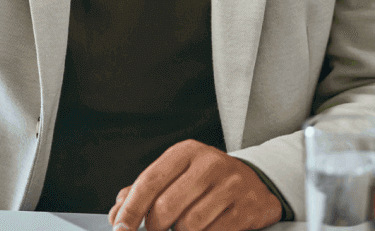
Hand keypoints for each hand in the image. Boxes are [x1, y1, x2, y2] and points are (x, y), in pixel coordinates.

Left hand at [108, 140, 282, 230]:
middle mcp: (208, 164)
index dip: (132, 208)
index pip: (149, 181)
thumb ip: (145, 190)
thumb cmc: (207, 178)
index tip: (120, 227)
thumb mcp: (176, 173)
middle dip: (154, 226)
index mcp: (185, 152)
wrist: (257, 180)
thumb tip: (118, 211)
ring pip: (190, 223)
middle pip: (167, 205)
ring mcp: (231, 186)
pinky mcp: (247, 208)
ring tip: (179, 229)